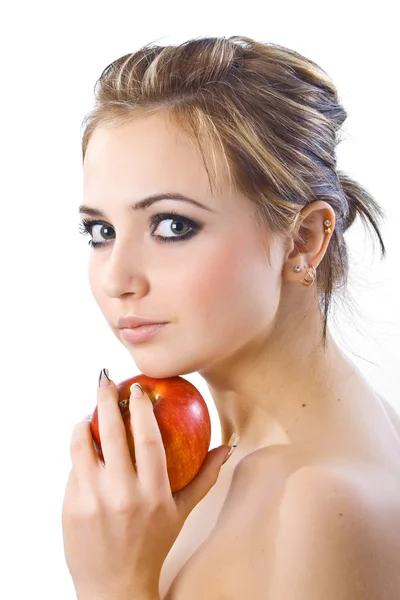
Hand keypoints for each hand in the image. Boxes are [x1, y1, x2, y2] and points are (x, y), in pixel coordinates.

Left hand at [61, 371, 232, 599]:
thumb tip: (227, 446)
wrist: (115, 585)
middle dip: (106, 399)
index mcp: (153, 494)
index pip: (147, 440)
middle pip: (111, 434)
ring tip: (88, 413)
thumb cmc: (153, 544)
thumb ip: (205, 477)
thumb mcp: (182, 512)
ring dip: (83, 422)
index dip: (141, 410)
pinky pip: (73, 469)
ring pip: (82, 446)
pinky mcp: (70, 507)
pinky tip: (84, 447)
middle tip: (105, 380)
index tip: (137, 389)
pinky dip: (78, 452)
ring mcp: (92, 501)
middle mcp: (121, 495)